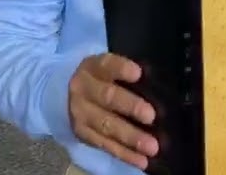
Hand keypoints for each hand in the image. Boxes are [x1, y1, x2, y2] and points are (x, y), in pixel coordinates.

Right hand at [68, 54, 157, 168]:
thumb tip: (158, 87)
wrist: (67, 95)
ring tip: (152, 147)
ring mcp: (81, 113)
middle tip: (151, 116)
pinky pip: (105, 145)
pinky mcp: (82, 133)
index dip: (121, 68)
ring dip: (130, 137)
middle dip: (130, 106)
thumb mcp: (108, 70)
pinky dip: (124, 154)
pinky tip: (141, 160)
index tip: (138, 73)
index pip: (106, 65)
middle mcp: (83, 89)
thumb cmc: (101, 79)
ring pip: (107, 125)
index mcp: (92, 67)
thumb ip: (127, 76)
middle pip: (107, 97)